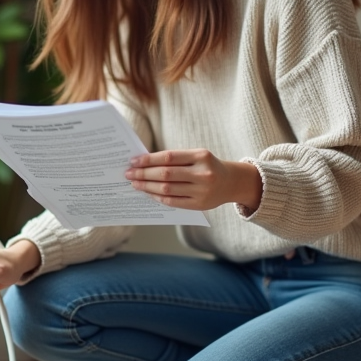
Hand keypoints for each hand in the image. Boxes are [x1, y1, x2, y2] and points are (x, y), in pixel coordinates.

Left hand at [125, 149, 260, 210]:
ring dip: (147, 186)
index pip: (168, 157)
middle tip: (128, 174)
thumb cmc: (207, 166)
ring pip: (167, 189)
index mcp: (201, 156)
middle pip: (165, 174)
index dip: (149, 160)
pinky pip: (173, 201)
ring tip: (135, 183)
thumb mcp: (196, 156)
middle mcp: (203, 173)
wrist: (231, 182)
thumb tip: (144, 163)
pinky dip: (157, 197)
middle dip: (144, 174)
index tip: (133, 161)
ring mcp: (202, 191)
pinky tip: (148, 192)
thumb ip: (175, 159)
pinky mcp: (199, 205)